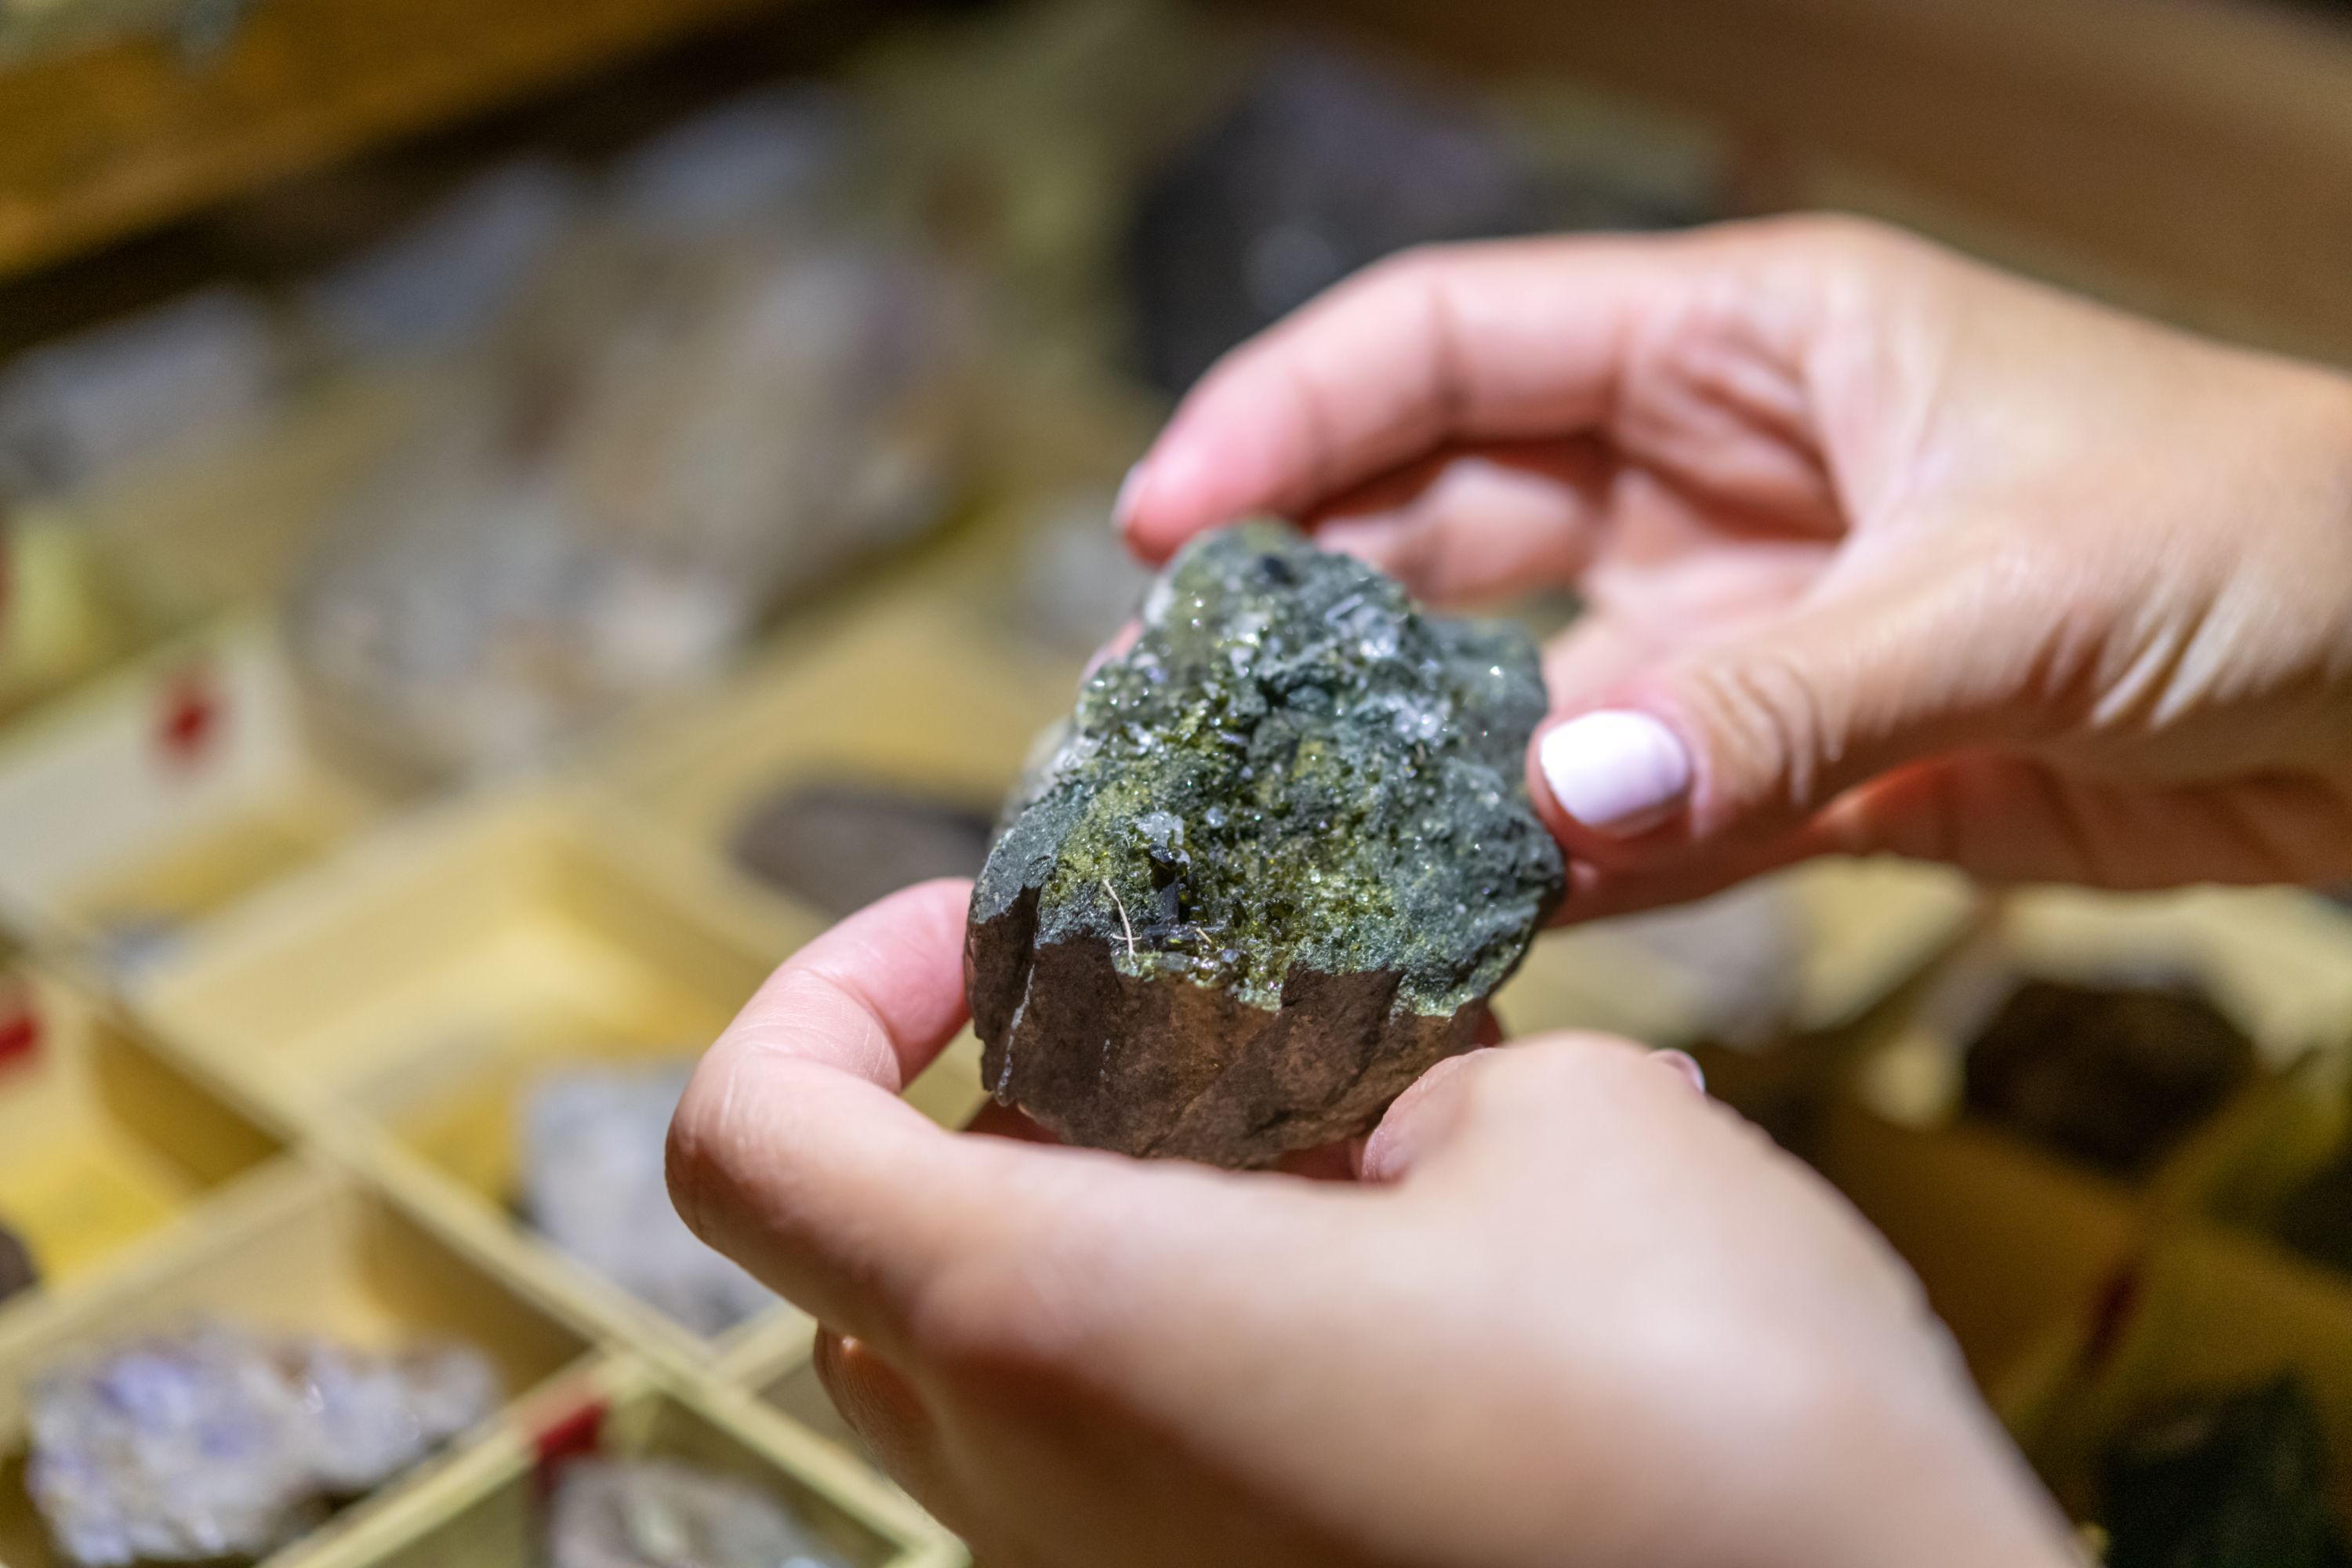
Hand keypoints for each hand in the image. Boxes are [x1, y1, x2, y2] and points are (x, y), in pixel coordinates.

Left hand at [669, 880, 2075, 1567]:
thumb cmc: (1714, 1432)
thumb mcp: (1572, 1128)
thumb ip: (1418, 1069)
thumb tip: (1378, 1095)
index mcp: (1053, 1319)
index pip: (749, 1140)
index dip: (826, 988)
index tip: (988, 932)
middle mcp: (1031, 1486)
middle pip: (864, 1255)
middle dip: (991, 1109)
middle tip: (1176, 1028)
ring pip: (996, 1367)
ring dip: (1109, 1220)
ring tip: (1330, 1141)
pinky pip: (1123, 1458)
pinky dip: (1197, 1331)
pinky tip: (1406, 1276)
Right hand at [1116, 216, 2351, 918]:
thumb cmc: (2270, 533)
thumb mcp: (2011, 589)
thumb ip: (1775, 699)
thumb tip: (1551, 811)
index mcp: (1745, 344)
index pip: (1455, 345)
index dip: (1289, 420)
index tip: (1163, 527)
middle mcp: (1719, 477)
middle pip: (1450, 524)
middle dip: (1308, 606)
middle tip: (1176, 714)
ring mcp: (1748, 631)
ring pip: (1527, 694)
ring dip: (1420, 769)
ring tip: (1286, 846)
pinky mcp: (1799, 766)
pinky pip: (1637, 817)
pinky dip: (1559, 871)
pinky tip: (1464, 923)